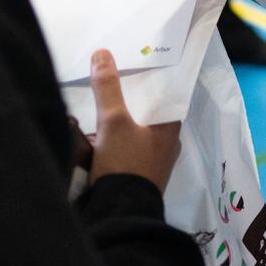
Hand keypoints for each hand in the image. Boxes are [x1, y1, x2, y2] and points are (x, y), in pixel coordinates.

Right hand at [88, 49, 180, 191]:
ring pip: (136, 135)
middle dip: (130, 104)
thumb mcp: (113, 122)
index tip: (135, 68)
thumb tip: (102, 53)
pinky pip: (126, 152)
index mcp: (171, 127)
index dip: (150, 82)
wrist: (120, 212)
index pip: (164, 96)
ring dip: (120, 125)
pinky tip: (94, 137)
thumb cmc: (125, 163)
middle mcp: (167, 144)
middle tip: (111, 86)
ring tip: (99, 109)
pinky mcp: (137, 178)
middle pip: (148, 115)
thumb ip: (107, 88)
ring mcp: (153, 163)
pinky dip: (113, 144)